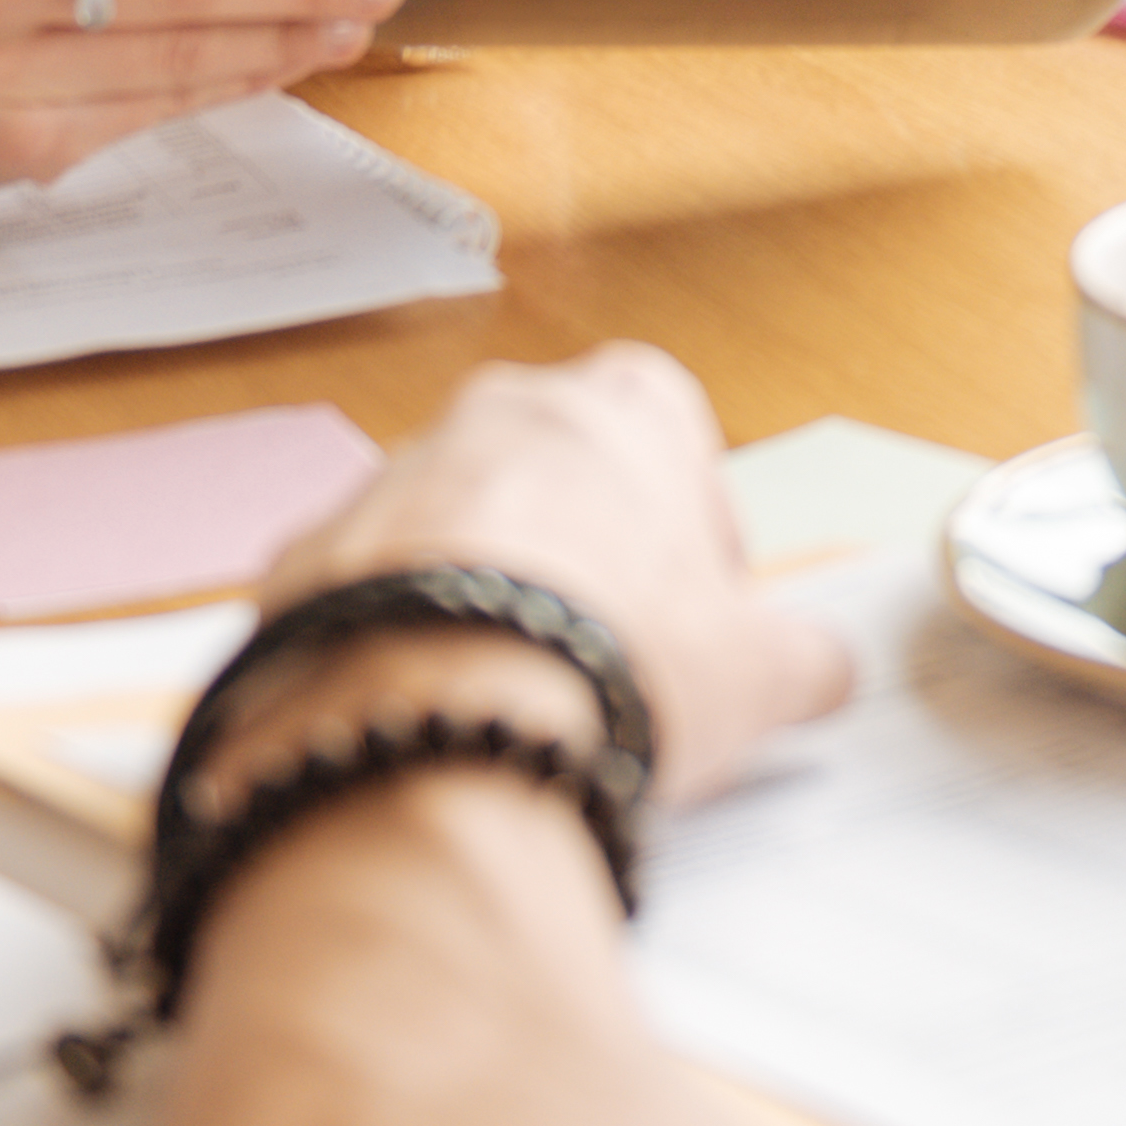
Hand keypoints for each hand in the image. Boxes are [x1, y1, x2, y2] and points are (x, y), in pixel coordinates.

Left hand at [245, 348, 854, 805]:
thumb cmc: (611, 663)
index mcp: (622, 404)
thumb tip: (819, 672)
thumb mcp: (758, 674)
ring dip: (482, 589)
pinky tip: (429, 713)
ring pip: (451, 523)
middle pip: (555, 467)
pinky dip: (392, 639)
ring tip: (516, 698)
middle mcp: (501, 413)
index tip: (696, 599)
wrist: (436, 720)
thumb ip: (801, 658)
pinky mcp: (307, 555)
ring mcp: (393, 475)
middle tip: (609, 651)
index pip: (671, 425)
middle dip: (582, 548)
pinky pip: (361, 587)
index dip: (690, 519)